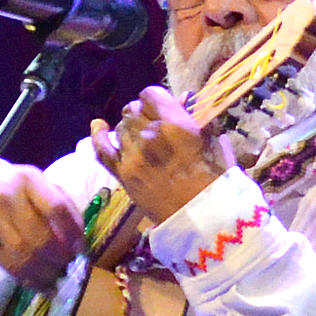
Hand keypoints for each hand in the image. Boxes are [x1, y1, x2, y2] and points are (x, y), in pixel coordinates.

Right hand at [0, 160, 84, 285]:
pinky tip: (37, 281)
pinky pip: (7, 264)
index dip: (73, 233)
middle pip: (41, 237)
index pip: (57, 209)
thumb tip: (78, 239)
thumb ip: (59, 203)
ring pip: (24, 255)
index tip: (81, 249)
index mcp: (28, 180)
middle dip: (59, 258)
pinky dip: (26, 277)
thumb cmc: (13, 187)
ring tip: (55, 278)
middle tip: (67, 266)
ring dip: (45, 272)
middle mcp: (8, 197)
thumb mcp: (36, 183)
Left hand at [92, 85, 223, 227]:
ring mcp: (132, 156)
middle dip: (144, 114)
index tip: (162, 107)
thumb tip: (184, 99)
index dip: (156, 99)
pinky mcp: (123, 175)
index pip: (150, 94)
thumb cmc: (217, 181)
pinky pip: (102, 150)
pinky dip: (99, 136)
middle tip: (154, 126)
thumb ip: (197, 118)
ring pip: (120, 127)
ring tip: (143, 139)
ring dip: (130, 129)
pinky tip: (99, 126)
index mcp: (175, 124)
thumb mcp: (216, 142)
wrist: (204, 220)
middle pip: (133, 110)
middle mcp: (149, 135)